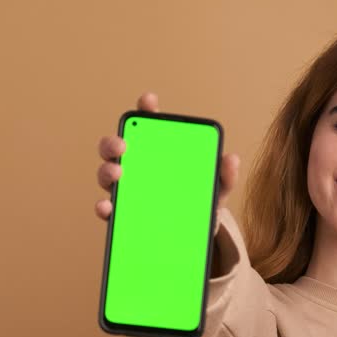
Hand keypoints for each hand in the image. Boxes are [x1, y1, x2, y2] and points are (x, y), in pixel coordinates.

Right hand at [94, 91, 240, 230]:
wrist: (196, 235)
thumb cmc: (202, 202)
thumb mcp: (217, 188)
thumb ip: (225, 175)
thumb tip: (232, 159)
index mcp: (159, 153)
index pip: (148, 125)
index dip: (146, 109)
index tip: (148, 101)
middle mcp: (137, 167)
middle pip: (115, 147)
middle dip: (114, 141)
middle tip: (123, 144)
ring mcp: (127, 190)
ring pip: (106, 174)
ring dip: (107, 171)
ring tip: (118, 173)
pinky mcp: (123, 214)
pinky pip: (108, 208)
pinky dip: (104, 207)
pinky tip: (108, 207)